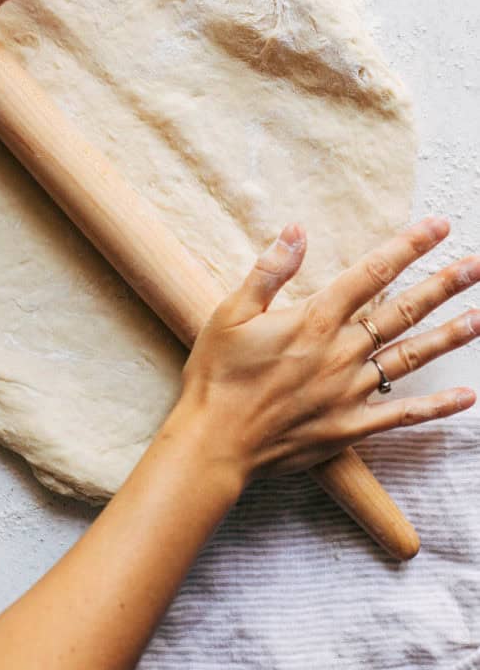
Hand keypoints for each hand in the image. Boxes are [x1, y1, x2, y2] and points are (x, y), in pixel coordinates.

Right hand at [176, 216, 478, 487]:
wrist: (215, 442)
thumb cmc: (217, 376)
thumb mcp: (230, 313)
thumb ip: (269, 271)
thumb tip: (296, 231)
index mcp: (313, 320)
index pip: (372, 273)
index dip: (408, 247)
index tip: (438, 227)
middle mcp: (341, 352)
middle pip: (402, 311)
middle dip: (442, 285)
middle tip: (475, 265)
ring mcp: (350, 391)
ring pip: (410, 357)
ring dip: (448, 335)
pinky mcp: (351, 426)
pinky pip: (403, 414)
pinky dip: (437, 407)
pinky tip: (467, 397)